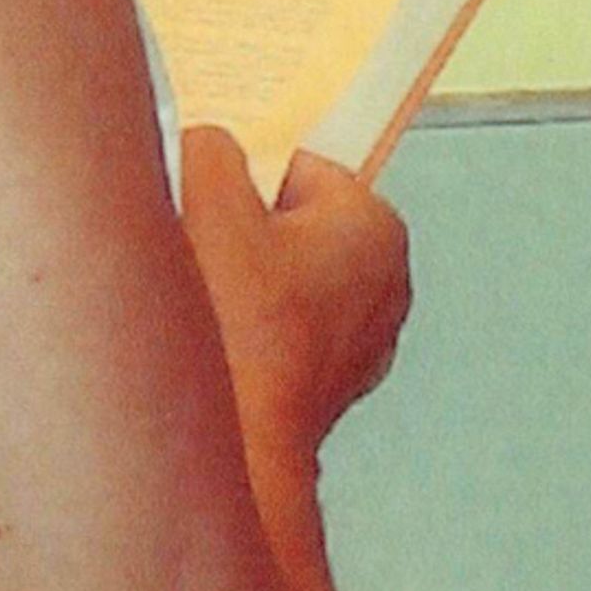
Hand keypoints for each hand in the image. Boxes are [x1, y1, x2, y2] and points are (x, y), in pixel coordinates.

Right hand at [178, 125, 410, 453]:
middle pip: (294, 226)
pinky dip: (255, 336)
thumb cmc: (236, 327)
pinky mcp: (335, 387)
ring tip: (212, 308)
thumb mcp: (210, 204)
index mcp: (376, 225)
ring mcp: (365, 342)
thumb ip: (211, 148)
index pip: (298, 167)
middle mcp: (387, 283)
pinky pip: (285, 336)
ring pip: (286, 283)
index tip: (211, 206)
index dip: (243, 182)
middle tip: (203, 255)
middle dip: (245, 234)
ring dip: (244, 287)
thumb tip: (208, 144)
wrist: (236, 445)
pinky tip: (226, 350)